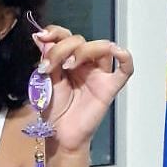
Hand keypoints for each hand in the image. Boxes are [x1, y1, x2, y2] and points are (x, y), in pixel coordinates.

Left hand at [31, 25, 133, 154]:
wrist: (60, 134)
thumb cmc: (54, 109)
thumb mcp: (46, 80)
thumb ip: (48, 59)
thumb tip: (41, 37)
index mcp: (69, 59)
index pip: (67, 36)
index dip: (55, 32)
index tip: (42, 37)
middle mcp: (86, 63)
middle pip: (81, 40)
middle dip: (62, 47)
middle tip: (49, 66)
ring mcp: (99, 74)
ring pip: (101, 48)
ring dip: (83, 51)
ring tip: (67, 66)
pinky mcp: (110, 87)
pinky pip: (125, 70)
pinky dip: (126, 58)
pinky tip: (117, 51)